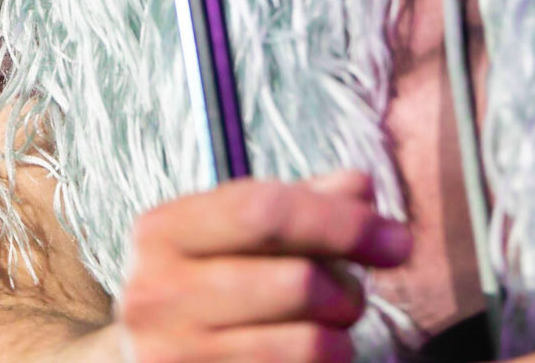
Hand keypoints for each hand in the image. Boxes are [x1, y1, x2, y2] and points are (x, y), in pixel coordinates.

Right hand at [110, 168, 412, 360]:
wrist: (140, 361)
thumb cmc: (202, 287)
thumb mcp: (233, 233)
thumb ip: (300, 202)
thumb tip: (362, 189)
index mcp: (163, 230)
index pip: (266, 211)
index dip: (342, 222)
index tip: (395, 238)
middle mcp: (157, 295)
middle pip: (296, 281)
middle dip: (348, 287)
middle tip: (356, 294)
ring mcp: (172, 358)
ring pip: (306, 344)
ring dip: (339, 338)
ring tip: (329, 331)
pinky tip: (308, 360)